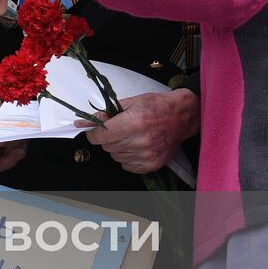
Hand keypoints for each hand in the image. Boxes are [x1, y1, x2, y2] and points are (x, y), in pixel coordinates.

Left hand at [80, 89, 199, 172]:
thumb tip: (85, 122)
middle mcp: (140, 141)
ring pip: (115, 156)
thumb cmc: (158, 107)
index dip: (94, 133)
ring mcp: (147, 154)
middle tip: (119, 129)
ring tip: (131, 136)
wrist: (182, 116)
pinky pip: (127, 165)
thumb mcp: (130, 102)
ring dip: (118, 147)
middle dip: (108, 138)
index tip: (94, 131)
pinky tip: (136, 146)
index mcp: (133, 123)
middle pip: (107, 146)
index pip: (101, 135)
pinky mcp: (152, 164)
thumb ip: (106, 114)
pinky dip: (127, 157)